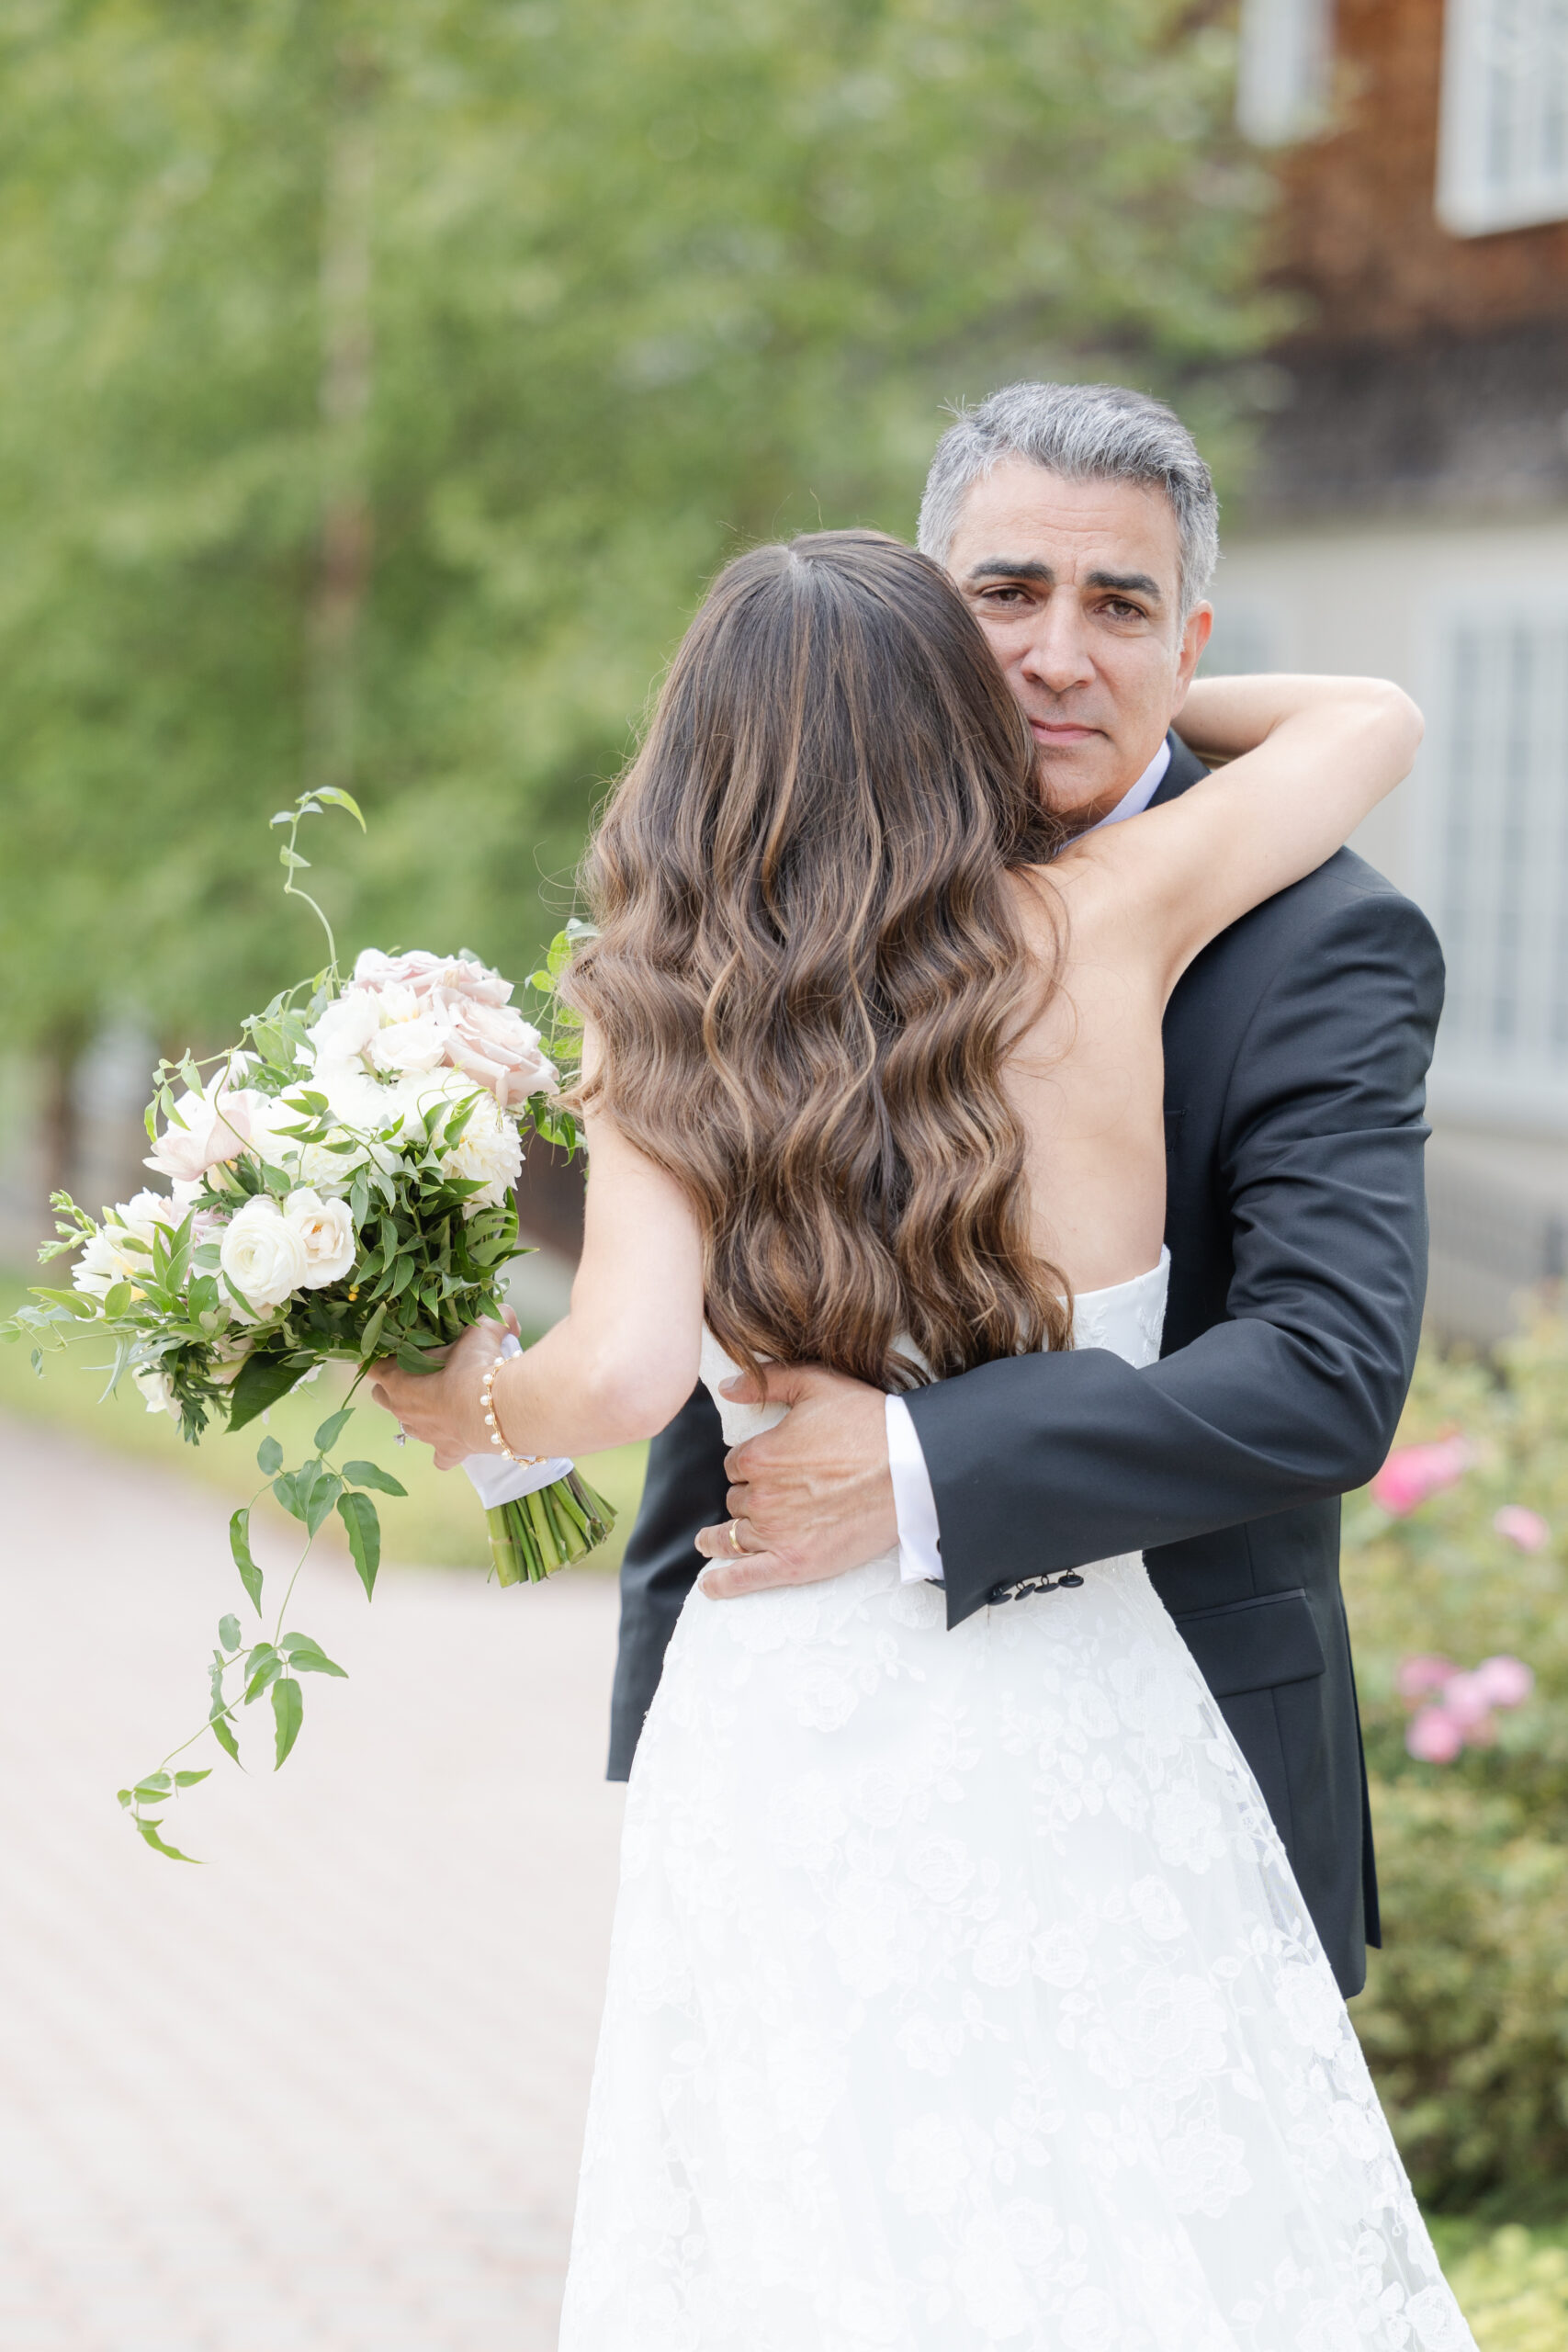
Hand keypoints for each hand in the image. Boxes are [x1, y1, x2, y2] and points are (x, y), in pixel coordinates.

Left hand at [368, 1309, 520, 1469]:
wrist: (494, 1410)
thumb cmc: (475, 1366)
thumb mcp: (481, 1331)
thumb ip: (490, 1318)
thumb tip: (506, 1315)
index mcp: (397, 1379)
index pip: (372, 1366)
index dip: (380, 1356)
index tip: (394, 1348)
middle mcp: (402, 1409)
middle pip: (382, 1396)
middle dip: (395, 1386)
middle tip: (420, 1371)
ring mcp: (422, 1434)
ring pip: (406, 1426)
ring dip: (419, 1414)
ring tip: (442, 1401)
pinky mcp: (445, 1452)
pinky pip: (438, 1457)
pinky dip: (444, 1448)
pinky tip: (455, 1438)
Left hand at [693, 1364, 895, 1597]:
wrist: (911, 1469)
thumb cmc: (869, 1423)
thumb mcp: (817, 1383)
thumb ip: (768, 1380)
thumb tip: (727, 1386)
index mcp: (760, 1455)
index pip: (735, 1465)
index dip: (749, 1465)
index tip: (767, 1466)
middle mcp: (761, 1496)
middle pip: (737, 1500)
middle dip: (748, 1496)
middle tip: (770, 1496)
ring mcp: (776, 1532)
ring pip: (733, 1536)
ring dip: (719, 1539)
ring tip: (708, 1542)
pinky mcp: (795, 1563)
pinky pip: (747, 1577)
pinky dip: (723, 1583)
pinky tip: (710, 1586)